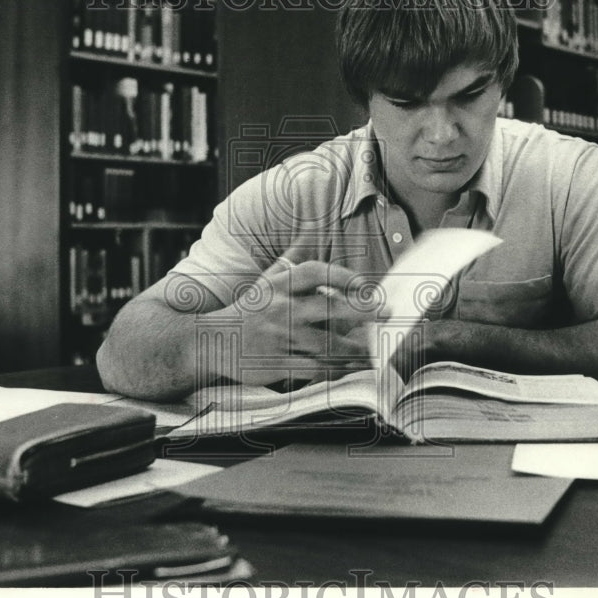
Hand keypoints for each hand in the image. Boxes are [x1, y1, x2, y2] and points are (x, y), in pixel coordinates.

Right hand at [219, 259, 373, 386]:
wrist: (211, 341)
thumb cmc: (249, 309)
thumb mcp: (266, 280)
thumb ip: (292, 259)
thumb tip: (311, 229)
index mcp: (278, 285)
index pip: (313, 273)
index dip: (340, 276)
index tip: (365, 284)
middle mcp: (280, 309)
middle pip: (328, 308)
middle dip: (361, 311)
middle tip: (386, 312)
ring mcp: (278, 338)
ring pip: (326, 344)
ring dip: (355, 348)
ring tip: (376, 349)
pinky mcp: (275, 364)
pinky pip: (313, 368)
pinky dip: (335, 369)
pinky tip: (350, 368)